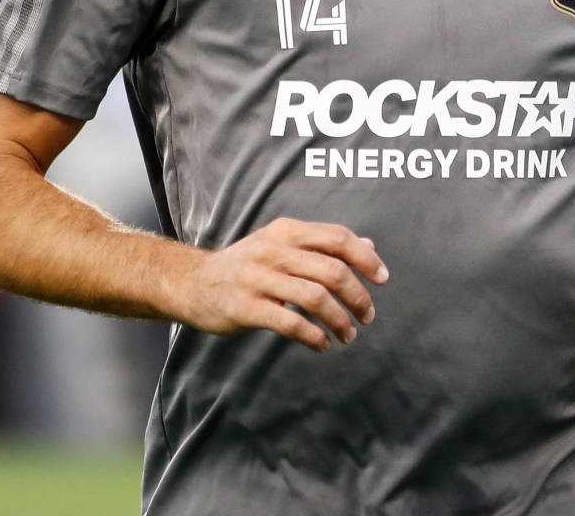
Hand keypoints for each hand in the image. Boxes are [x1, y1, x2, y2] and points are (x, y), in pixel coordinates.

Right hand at [174, 217, 389, 351]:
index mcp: (286, 231)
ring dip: (339, 320)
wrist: (192, 282)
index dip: (365, 259)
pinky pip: (290, 323)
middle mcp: (273, 251)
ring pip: (314, 298)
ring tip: (348, 335)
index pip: (337, 237)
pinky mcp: (245, 307)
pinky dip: (314, 336)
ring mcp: (257, 279)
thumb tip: (369, 248)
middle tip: (367, 316)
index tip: (382, 279)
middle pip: (332, 270)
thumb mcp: (281, 243)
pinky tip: (321, 344)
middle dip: (358, 297)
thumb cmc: (246, 264)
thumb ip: (323, 245)